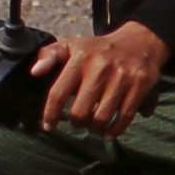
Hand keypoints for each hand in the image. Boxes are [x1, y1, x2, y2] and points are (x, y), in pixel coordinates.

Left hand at [33, 18, 167, 137]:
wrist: (139, 42)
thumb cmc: (99, 49)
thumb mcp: (72, 45)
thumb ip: (49, 56)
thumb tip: (35, 72)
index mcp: (80, 58)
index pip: (58, 93)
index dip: (50, 114)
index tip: (48, 125)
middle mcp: (100, 67)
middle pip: (80, 111)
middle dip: (76, 122)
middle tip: (77, 121)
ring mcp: (122, 77)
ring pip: (102, 117)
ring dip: (94, 128)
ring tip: (92, 125)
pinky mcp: (139, 86)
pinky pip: (125, 117)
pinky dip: (115, 130)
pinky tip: (108, 132)